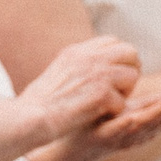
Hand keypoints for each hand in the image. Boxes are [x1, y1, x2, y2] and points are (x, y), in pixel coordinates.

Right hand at [16, 35, 140, 142]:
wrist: (29, 118)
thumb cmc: (39, 103)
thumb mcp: (58, 72)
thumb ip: (80, 65)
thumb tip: (99, 65)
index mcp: (77, 51)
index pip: (113, 42)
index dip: (119, 58)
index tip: (114, 75)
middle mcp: (89, 58)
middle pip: (130, 53)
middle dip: (130, 70)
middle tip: (121, 89)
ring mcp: (97, 75)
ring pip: (132, 76)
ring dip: (124, 93)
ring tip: (107, 105)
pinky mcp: (102, 95)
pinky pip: (123, 102)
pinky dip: (112, 113)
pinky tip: (97, 116)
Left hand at [31, 87, 160, 160]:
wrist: (76, 143)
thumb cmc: (106, 124)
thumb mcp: (134, 109)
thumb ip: (152, 101)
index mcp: (146, 124)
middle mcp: (138, 132)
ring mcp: (122, 136)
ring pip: (144, 125)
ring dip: (158, 113)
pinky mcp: (104, 138)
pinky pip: (117, 131)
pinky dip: (127, 125)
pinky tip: (134, 117)